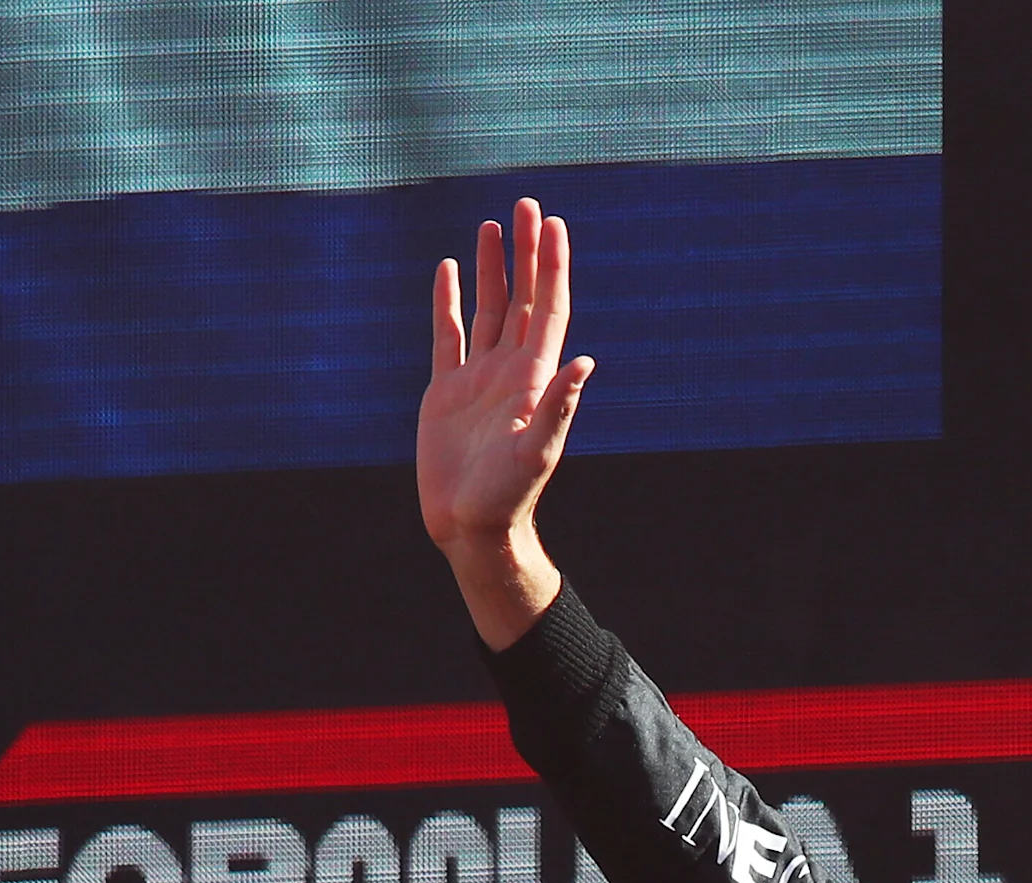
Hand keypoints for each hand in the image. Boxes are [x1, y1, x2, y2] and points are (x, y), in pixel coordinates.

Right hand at [418, 198, 590, 645]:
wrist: (472, 527)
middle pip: (523, 297)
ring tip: (493, 225)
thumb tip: (586, 364)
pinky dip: (449, 301)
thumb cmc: (508, 496)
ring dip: (493, 268)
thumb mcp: (537, 451)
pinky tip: (449, 270)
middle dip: (526, 252)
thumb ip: (559, 407)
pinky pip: (448, 335)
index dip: (552, 266)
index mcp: (535, 378)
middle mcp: (511, 370)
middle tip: (526, 205)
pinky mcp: (446, 390)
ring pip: (489, 309)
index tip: (553, 224)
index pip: (549, 308)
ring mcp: (478, 378)